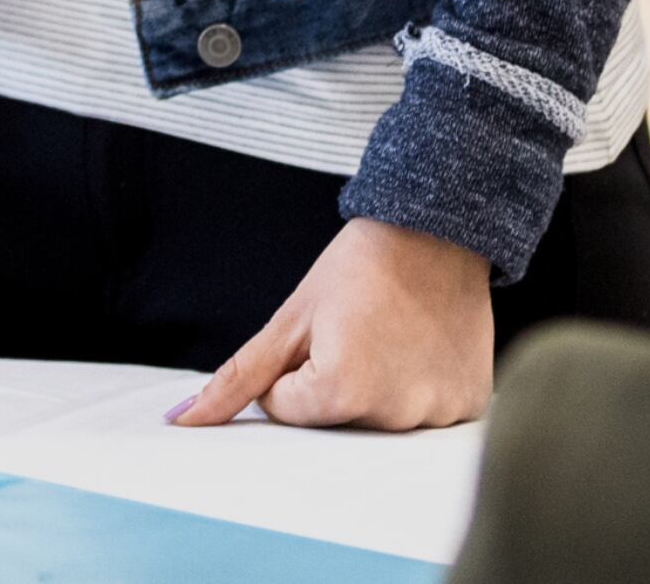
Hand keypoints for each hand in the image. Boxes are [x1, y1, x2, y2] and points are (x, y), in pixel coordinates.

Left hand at [170, 219, 495, 430]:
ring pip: (380, 417)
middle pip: (336, 420)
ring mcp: (436, 414)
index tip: (326, 327)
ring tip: (397, 333)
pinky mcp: (469, 407)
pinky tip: (424, 346)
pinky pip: (426, 413)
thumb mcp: (290, 319)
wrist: (437, 228)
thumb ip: (237, 378)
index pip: (287, 407)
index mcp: (341, 391)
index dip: (296, 364)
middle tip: (362, 328)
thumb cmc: (359, 266)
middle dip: (336, 381)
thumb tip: (181, 421)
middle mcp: (393, 414)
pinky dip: (420, 386)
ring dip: (379, 385)